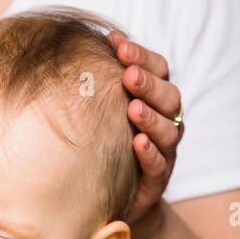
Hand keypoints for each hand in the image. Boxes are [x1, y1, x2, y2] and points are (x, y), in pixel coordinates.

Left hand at [106, 29, 183, 225]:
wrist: (107, 195)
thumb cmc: (102, 142)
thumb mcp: (98, 109)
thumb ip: (96, 82)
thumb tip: (69, 46)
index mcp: (155, 99)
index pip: (159, 69)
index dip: (142, 55)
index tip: (116, 43)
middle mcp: (166, 122)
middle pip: (170, 97)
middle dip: (149, 84)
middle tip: (128, 75)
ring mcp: (164, 152)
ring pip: (169, 131)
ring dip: (151, 117)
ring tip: (133, 108)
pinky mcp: (157, 181)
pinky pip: (160, 166)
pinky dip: (150, 153)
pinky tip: (138, 143)